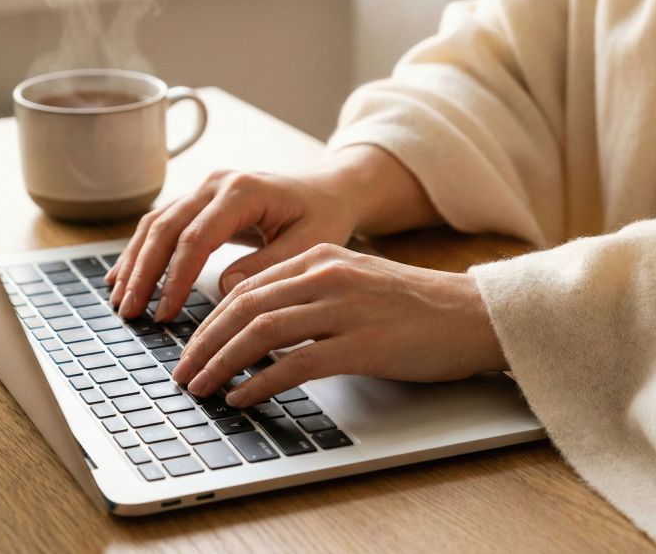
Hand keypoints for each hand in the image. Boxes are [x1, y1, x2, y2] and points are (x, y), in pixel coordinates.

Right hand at [107, 145, 439, 321]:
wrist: (329, 191)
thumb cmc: (323, 217)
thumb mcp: (308, 245)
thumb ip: (268, 267)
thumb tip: (224, 288)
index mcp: (243, 191)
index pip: (196, 238)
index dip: (176, 279)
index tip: (165, 313)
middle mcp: (217, 183)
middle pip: (166, 227)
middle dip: (144, 273)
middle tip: (129, 312)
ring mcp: (205, 188)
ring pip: (156, 223)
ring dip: (135, 262)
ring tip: (121, 301)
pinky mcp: (201, 200)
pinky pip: (162, 224)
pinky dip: (142, 251)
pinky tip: (126, 277)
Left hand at [172, 243, 506, 406]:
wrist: (472, 315)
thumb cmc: (416, 306)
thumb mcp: (357, 282)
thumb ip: (311, 294)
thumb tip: (262, 326)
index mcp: (322, 258)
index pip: (249, 286)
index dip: (212, 320)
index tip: (193, 346)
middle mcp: (328, 277)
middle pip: (245, 307)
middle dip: (204, 343)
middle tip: (183, 372)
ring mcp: (344, 309)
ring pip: (261, 333)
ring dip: (222, 363)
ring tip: (201, 387)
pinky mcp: (361, 345)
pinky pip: (295, 364)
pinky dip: (260, 382)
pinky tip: (243, 397)